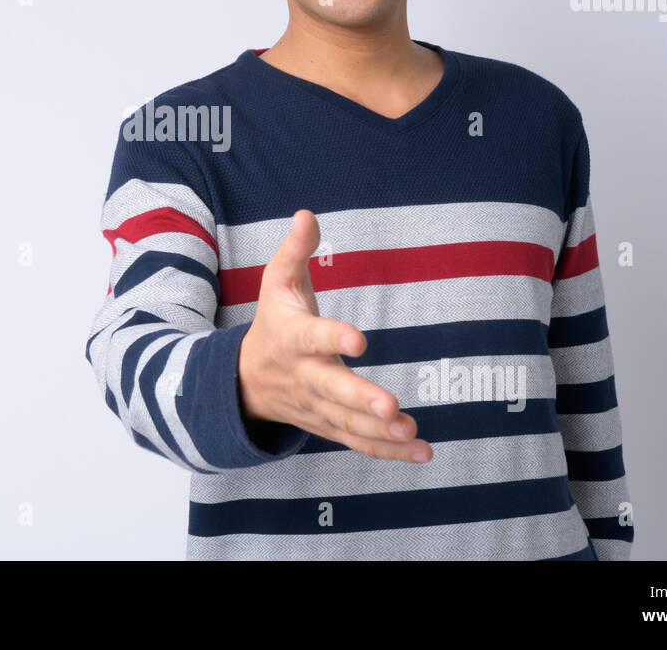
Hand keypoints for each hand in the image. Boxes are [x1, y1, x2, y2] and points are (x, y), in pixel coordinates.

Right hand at [237, 209, 432, 462]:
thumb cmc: (273, 322)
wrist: (244, 380)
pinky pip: (357, 443)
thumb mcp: (275, 283)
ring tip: (412, 432)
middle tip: (391, 407)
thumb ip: (294, 250)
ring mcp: (316, 406)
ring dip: (380, 433)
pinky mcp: (329, 426)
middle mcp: (304, 376)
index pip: (312, 337)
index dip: (333, 337)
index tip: (358, 339)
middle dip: (361, 400)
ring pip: (347, 423)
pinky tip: (422, 452)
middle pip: (332, 390)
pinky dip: (389, 452)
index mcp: (292, 337)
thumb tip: (307, 213)